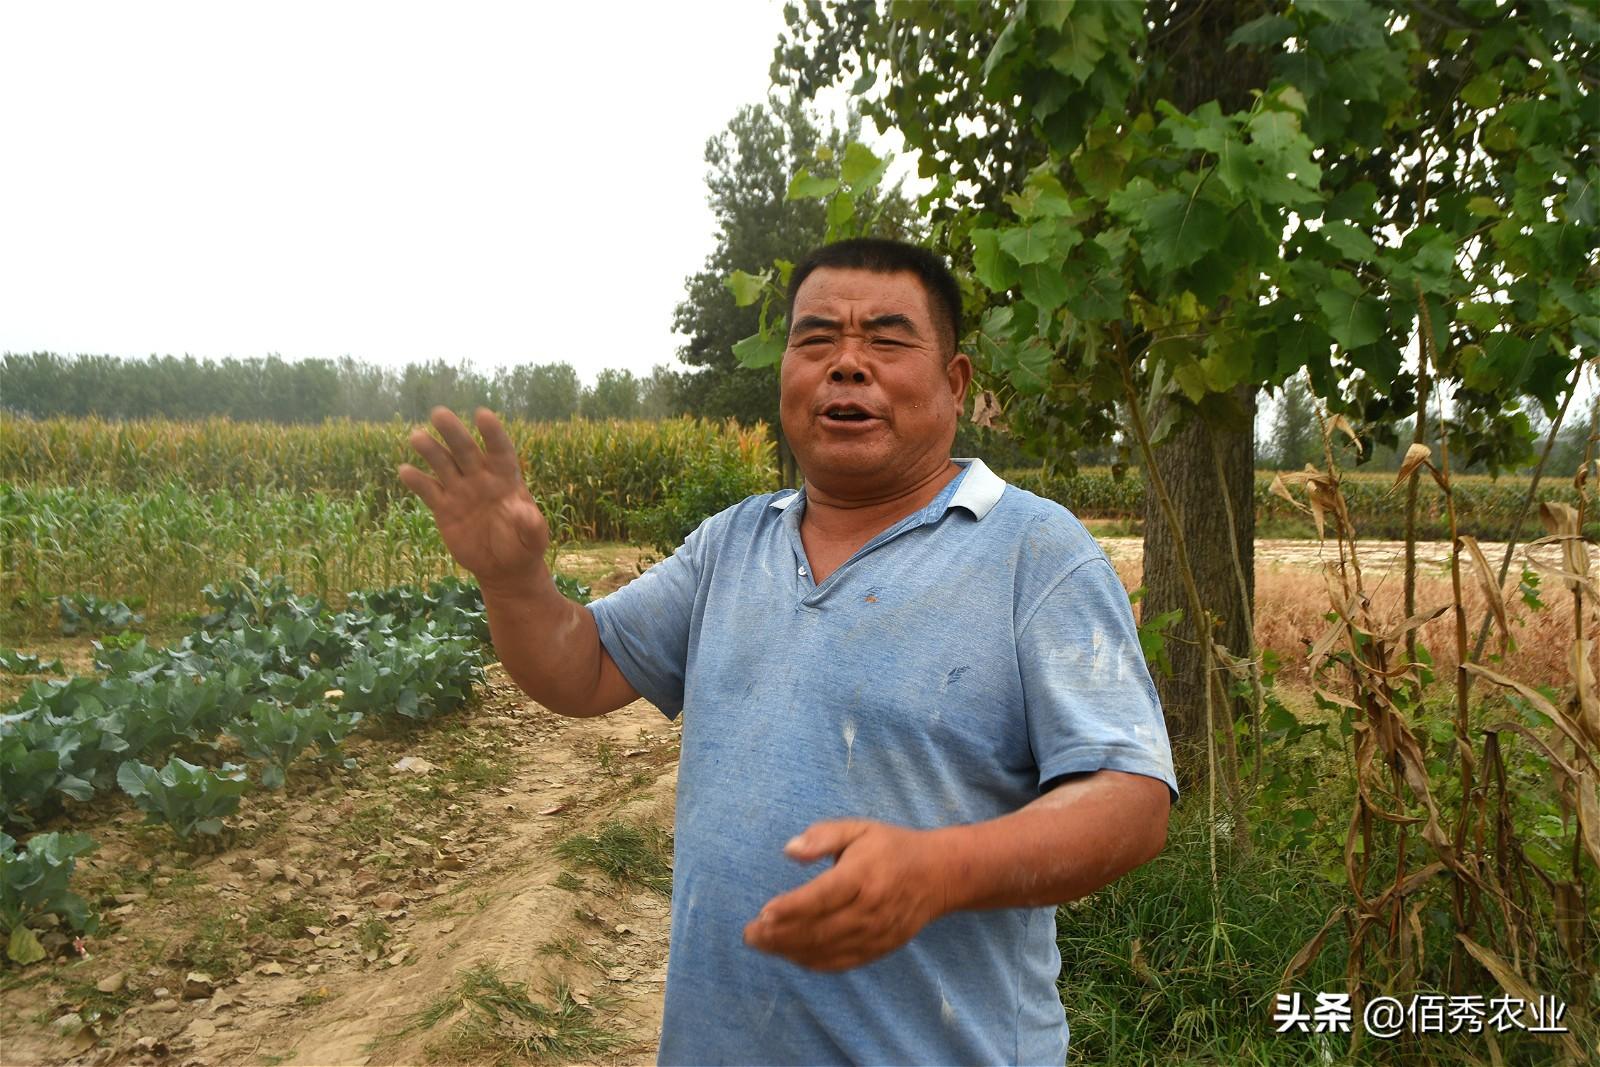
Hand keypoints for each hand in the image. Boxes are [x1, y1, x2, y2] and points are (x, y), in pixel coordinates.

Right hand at [397, 407, 549, 591]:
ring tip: (417, 437)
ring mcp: (460, 490)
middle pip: (466, 450)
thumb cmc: (524, 545)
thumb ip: (531, 525)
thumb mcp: (534, 538)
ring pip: (443, 464)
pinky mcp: (444, 507)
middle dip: (453, 432)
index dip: (492, 433)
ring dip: (430, 450)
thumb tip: (524, 513)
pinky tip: (405, 471)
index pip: (499, 450)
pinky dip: (417, 481)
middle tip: (439, 413)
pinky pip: (429, 490)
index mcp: (506, 478)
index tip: (482, 415)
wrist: (503, 566)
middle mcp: (481, 478)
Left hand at [742, 820, 947, 971]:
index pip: (822, 897)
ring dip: (788, 951)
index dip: (791, 908)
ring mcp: (875, 934)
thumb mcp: (859, 828)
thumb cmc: (892, 848)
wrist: (940, 876)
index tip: (762, 913)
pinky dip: (811, 962)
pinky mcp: (878, 949)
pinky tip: (790, 954)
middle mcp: (869, 909)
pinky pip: (839, 963)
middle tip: (749, 934)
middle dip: (778, 935)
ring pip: (825, 950)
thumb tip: (789, 850)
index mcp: (863, 876)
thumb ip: (823, 836)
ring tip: (761, 943)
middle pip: (818, 930)